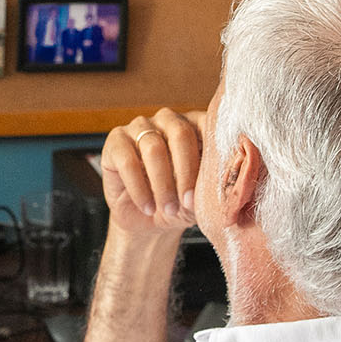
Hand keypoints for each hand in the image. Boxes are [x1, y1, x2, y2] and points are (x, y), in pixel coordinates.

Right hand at [100, 109, 203, 231]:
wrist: (147, 221)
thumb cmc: (179, 203)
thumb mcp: (201, 197)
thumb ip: (213, 184)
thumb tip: (225, 183)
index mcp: (195, 125)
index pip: (207, 127)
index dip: (211, 157)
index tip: (213, 186)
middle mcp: (167, 120)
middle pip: (180, 133)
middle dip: (186, 172)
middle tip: (189, 202)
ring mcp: (139, 128)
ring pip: (153, 148)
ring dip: (163, 184)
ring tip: (168, 209)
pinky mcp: (115, 143)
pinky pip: (127, 162)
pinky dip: (139, 189)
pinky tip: (148, 207)